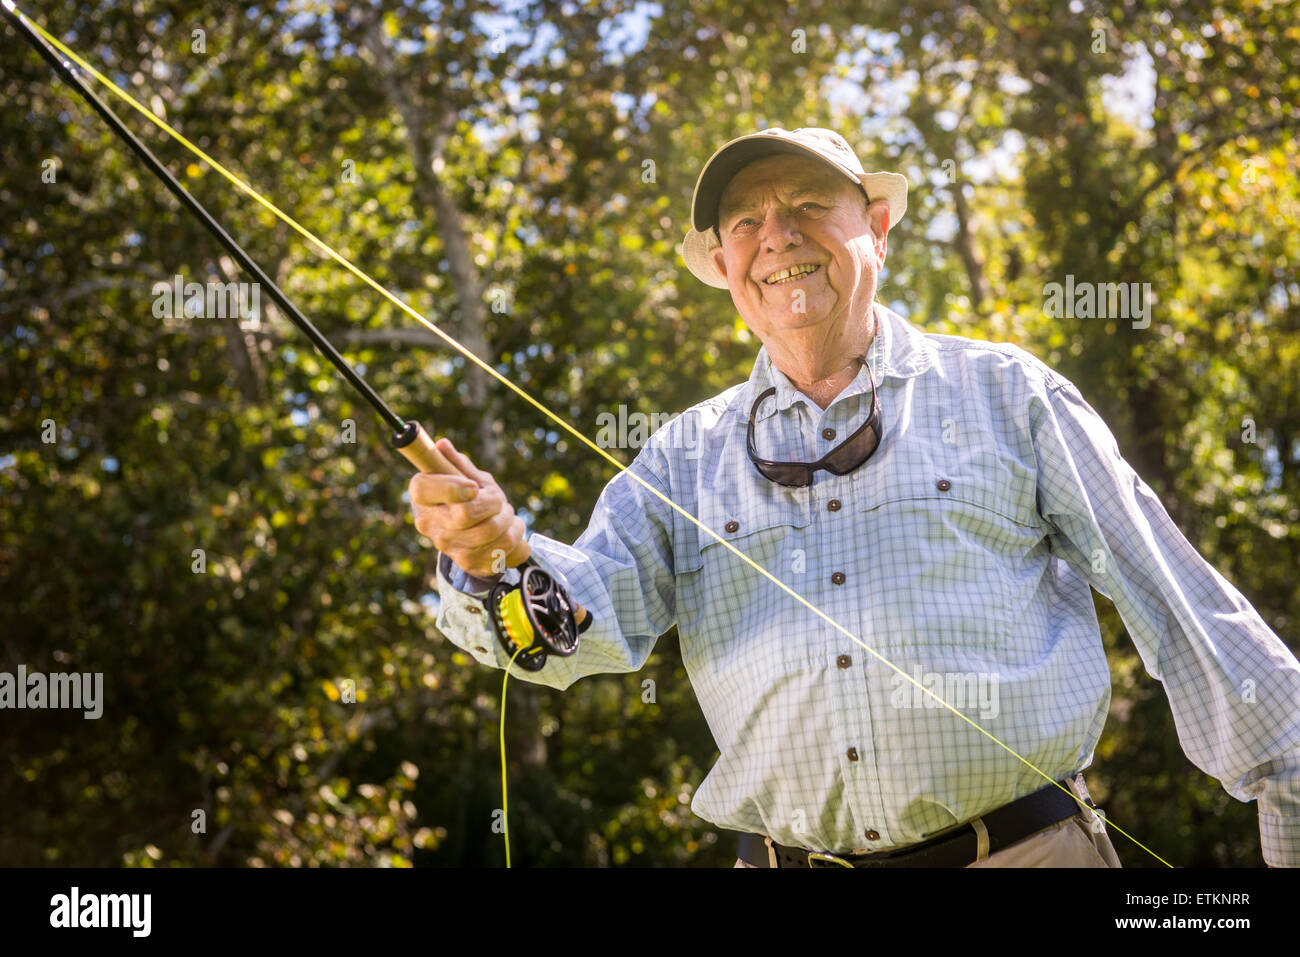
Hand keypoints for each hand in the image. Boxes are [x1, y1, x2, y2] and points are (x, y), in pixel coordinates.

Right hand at [408, 438, 527, 577]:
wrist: (477, 535)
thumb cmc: (469, 497)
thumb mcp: (466, 477)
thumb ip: (457, 463)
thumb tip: (441, 444)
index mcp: (423, 496)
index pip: (425, 489)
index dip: (452, 487)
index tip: (474, 487)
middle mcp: (429, 524)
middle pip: (466, 513)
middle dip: (493, 502)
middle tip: (498, 500)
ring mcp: (448, 546)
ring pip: (491, 531)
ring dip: (508, 519)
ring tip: (505, 515)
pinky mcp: (468, 563)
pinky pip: (504, 548)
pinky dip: (515, 536)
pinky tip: (508, 531)